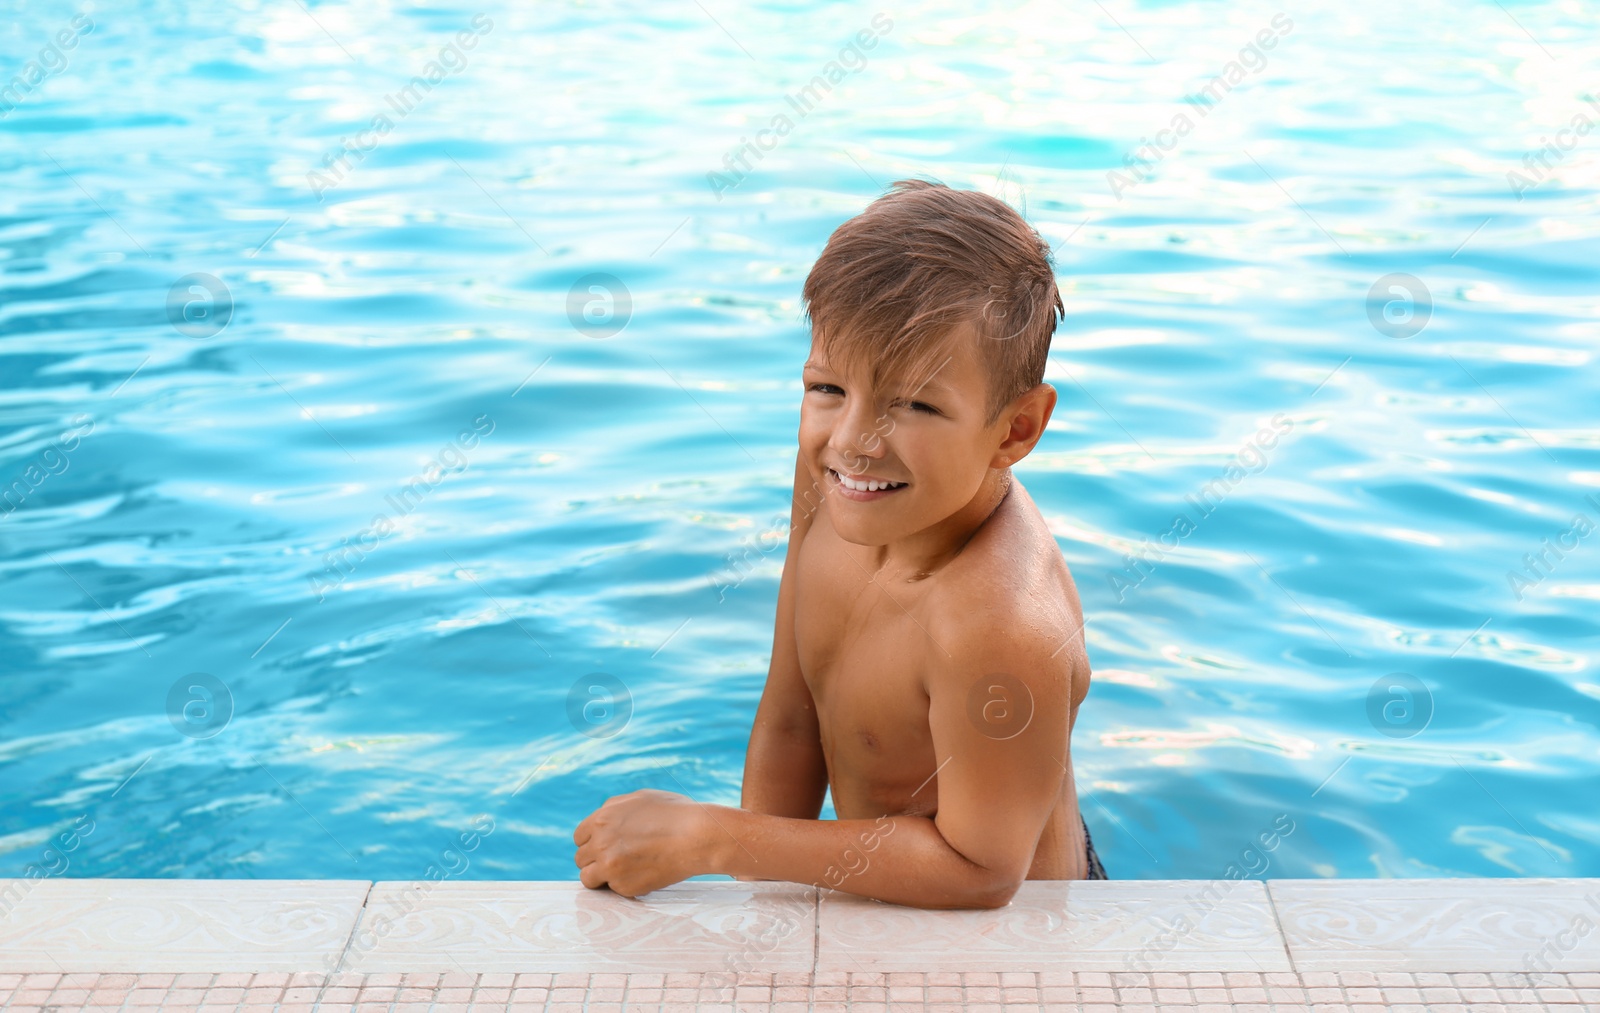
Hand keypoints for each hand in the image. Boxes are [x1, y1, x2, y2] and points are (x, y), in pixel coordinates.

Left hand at [573, 789, 717, 897]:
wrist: (696, 836)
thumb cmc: (675, 813)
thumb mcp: (640, 799)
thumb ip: (614, 809)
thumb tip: (601, 818)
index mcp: (602, 820)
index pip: (580, 837)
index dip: (592, 842)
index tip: (603, 846)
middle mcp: (600, 843)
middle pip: (581, 859)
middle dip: (596, 859)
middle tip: (616, 860)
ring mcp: (610, 867)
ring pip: (589, 878)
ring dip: (602, 876)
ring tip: (622, 872)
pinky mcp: (624, 886)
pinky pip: (614, 890)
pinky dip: (625, 885)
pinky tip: (644, 874)